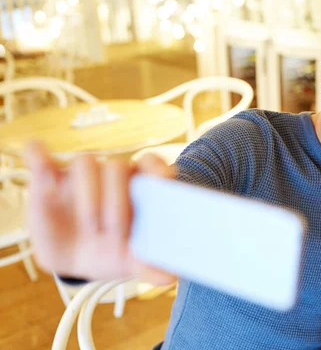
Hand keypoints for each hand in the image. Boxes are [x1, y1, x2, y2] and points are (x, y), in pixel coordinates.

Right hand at [24, 141, 175, 284]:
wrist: (77, 259)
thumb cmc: (112, 251)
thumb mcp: (130, 261)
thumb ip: (150, 266)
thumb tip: (170, 278)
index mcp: (137, 188)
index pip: (150, 164)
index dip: (157, 169)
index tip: (162, 182)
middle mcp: (110, 177)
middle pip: (117, 168)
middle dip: (118, 199)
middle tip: (115, 232)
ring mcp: (78, 177)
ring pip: (85, 162)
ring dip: (89, 191)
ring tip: (91, 225)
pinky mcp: (48, 180)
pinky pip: (39, 155)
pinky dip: (38, 156)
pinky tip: (43, 173)